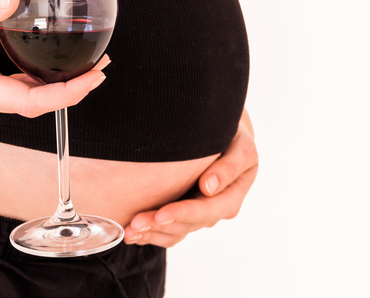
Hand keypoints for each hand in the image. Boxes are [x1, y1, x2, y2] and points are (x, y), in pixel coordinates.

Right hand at [0, 0, 108, 117]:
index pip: (28, 101)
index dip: (66, 93)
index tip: (93, 78)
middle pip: (31, 105)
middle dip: (69, 90)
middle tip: (100, 67)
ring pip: (20, 101)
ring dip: (53, 87)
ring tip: (85, 67)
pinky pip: (8, 93)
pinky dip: (34, 83)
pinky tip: (49, 66)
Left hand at [124, 109, 257, 246]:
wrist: (225, 137)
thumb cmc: (235, 138)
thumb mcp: (242, 147)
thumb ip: (230, 165)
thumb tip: (209, 187)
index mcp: (230, 198)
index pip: (205, 211)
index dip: (182, 213)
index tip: (160, 214)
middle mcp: (213, 211)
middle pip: (185, 225)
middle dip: (159, 225)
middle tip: (133, 225)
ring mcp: (197, 214)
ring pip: (173, 232)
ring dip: (150, 234)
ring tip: (128, 232)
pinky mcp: (182, 212)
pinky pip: (166, 230)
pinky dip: (149, 233)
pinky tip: (131, 233)